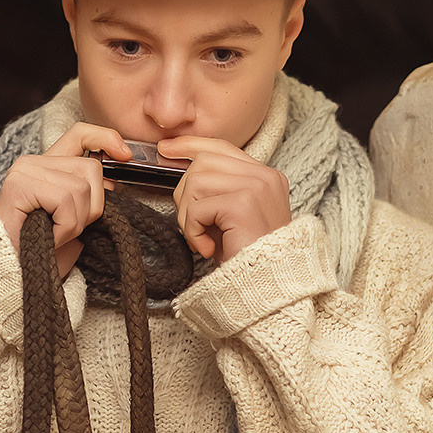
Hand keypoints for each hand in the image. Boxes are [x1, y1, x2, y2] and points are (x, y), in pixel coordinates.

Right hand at [0, 123, 128, 278]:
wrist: (11, 273)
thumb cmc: (41, 251)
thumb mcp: (75, 219)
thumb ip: (90, 194)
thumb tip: (113, 180)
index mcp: (48, 166)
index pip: (80, 134)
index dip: (105, 138)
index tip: (125, 156)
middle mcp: (34, 162)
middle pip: (90, 168)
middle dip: (91, 206)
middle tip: (68, 228)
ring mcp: (25, 170)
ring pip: (81, 188)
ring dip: (75, 222)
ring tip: (55, 235)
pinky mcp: (20, 184)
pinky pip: (65, 200)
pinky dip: (64, 227)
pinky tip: (48, 237)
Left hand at [156, 134, 289, 263]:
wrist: (266, 286)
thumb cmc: (246, 257)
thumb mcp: (230, 217)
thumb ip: (216, 191)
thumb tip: (181, 167)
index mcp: (265, 176)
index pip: (222, 147)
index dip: (190, 146)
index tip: (166, 149)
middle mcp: (265, 176)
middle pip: (203, 162)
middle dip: (185, 194)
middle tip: (193, 225)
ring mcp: (256, 187)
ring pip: (196, 182)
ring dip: (188, 215)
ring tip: (202, 238)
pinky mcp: (242, 204)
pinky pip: (196, 208)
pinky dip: (192, 230)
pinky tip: (207, 247)